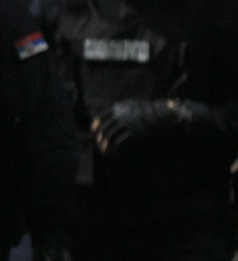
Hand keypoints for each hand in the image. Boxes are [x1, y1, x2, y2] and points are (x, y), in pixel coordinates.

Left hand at [92, 99, 209, 154]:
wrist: (168, 117)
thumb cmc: (151, 113)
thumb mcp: (135, 107)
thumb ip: (122, 111)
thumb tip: (108, 121)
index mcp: (121, 107)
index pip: (102, 116)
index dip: (96, 125)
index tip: (94, 132)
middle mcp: (122, 114)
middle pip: (105, 128)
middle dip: (100, 138)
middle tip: (100, 146)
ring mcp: (128, 123)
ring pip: (110, 136)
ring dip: (106, 145)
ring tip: (106, 152)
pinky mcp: (134, 133)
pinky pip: (119, 143)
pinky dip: (115, 149)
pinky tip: (116, 153)